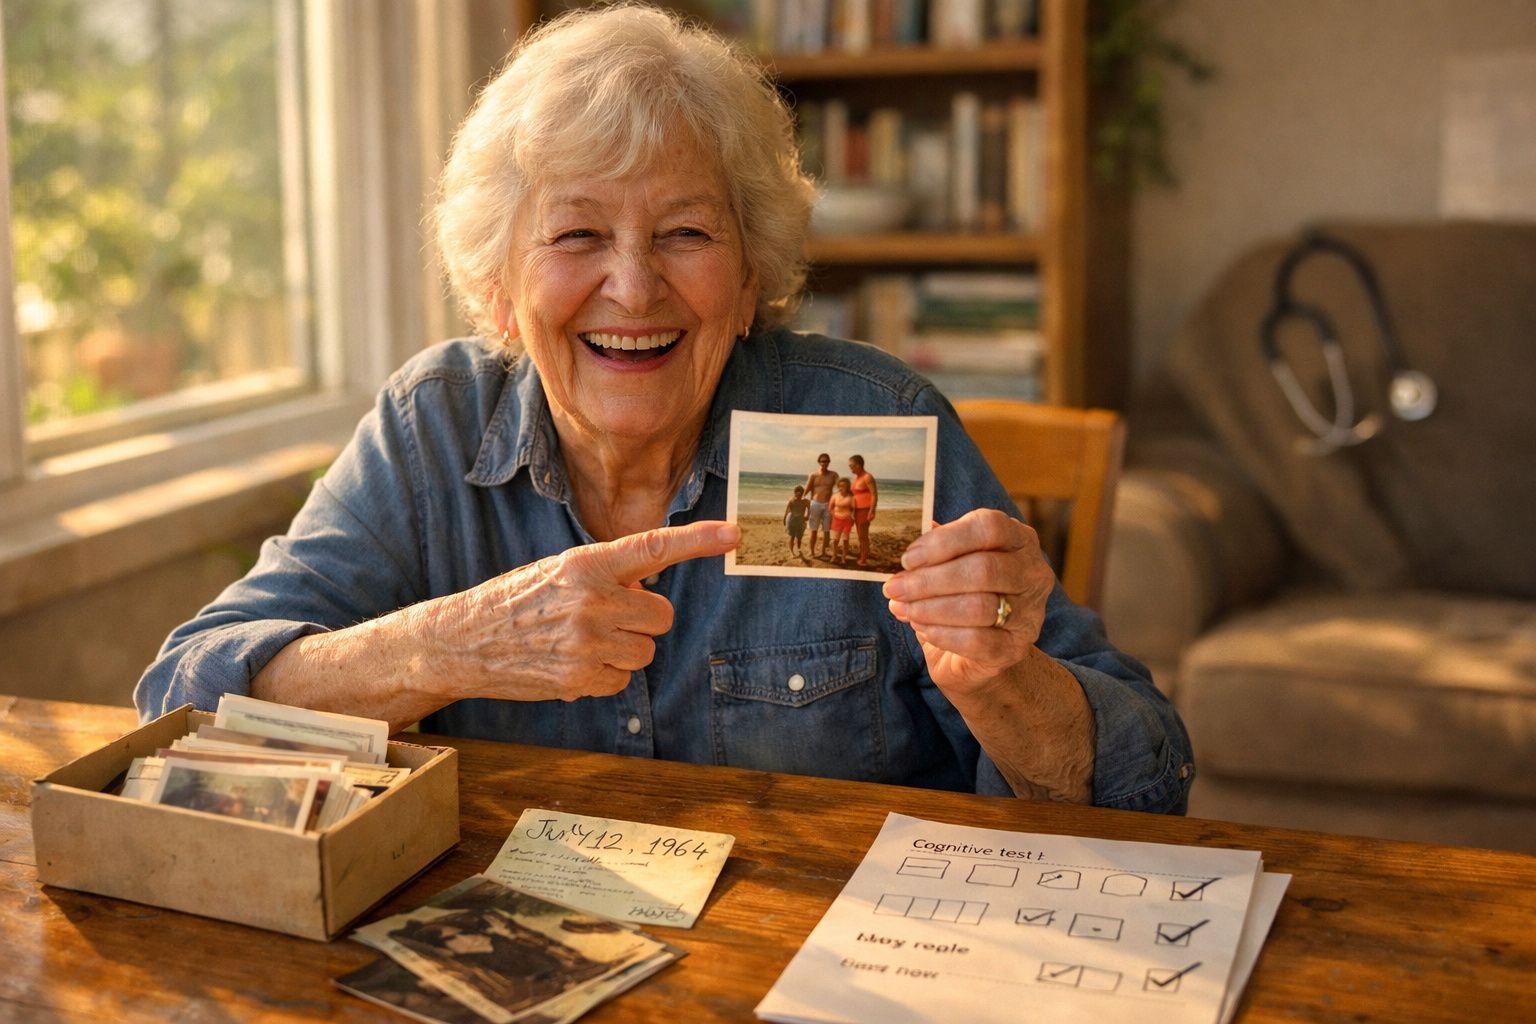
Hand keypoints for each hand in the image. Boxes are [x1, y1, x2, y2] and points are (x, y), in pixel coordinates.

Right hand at [431, 520, 739, 702]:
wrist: (463, 641)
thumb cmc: (517, 601)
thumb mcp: (560, 571)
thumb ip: (607, 576)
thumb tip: (649, 592)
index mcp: (586, 564)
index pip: (654, 547)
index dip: (699, 541)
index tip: (735, 534)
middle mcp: (591, 600)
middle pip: (662, 615)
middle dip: (643, 619)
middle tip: (606, 617)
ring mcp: (587, 642)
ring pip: (645, 650)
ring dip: (623, 649)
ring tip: (579, 641)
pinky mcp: (581, 678)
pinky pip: (622, 679)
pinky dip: (604, 675)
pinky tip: (571, 662)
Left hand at [881, 509, 1053, 694]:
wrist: (981, 653)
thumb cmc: (962, 595)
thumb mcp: (952, 563)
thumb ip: (934, 548)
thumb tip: (903, 537)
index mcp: (1018, 539)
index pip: (989, 527)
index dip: (945, 540)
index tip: (908, 558)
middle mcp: (1033, 573)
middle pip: (983, 569)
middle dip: (930, 580)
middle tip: (895, 587)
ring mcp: (1030, 613)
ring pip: (979, 606)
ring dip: (930, 608)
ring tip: (903, 608)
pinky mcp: (1016, 648)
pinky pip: (976, 641)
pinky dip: (942, 634)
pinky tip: (922, 629)